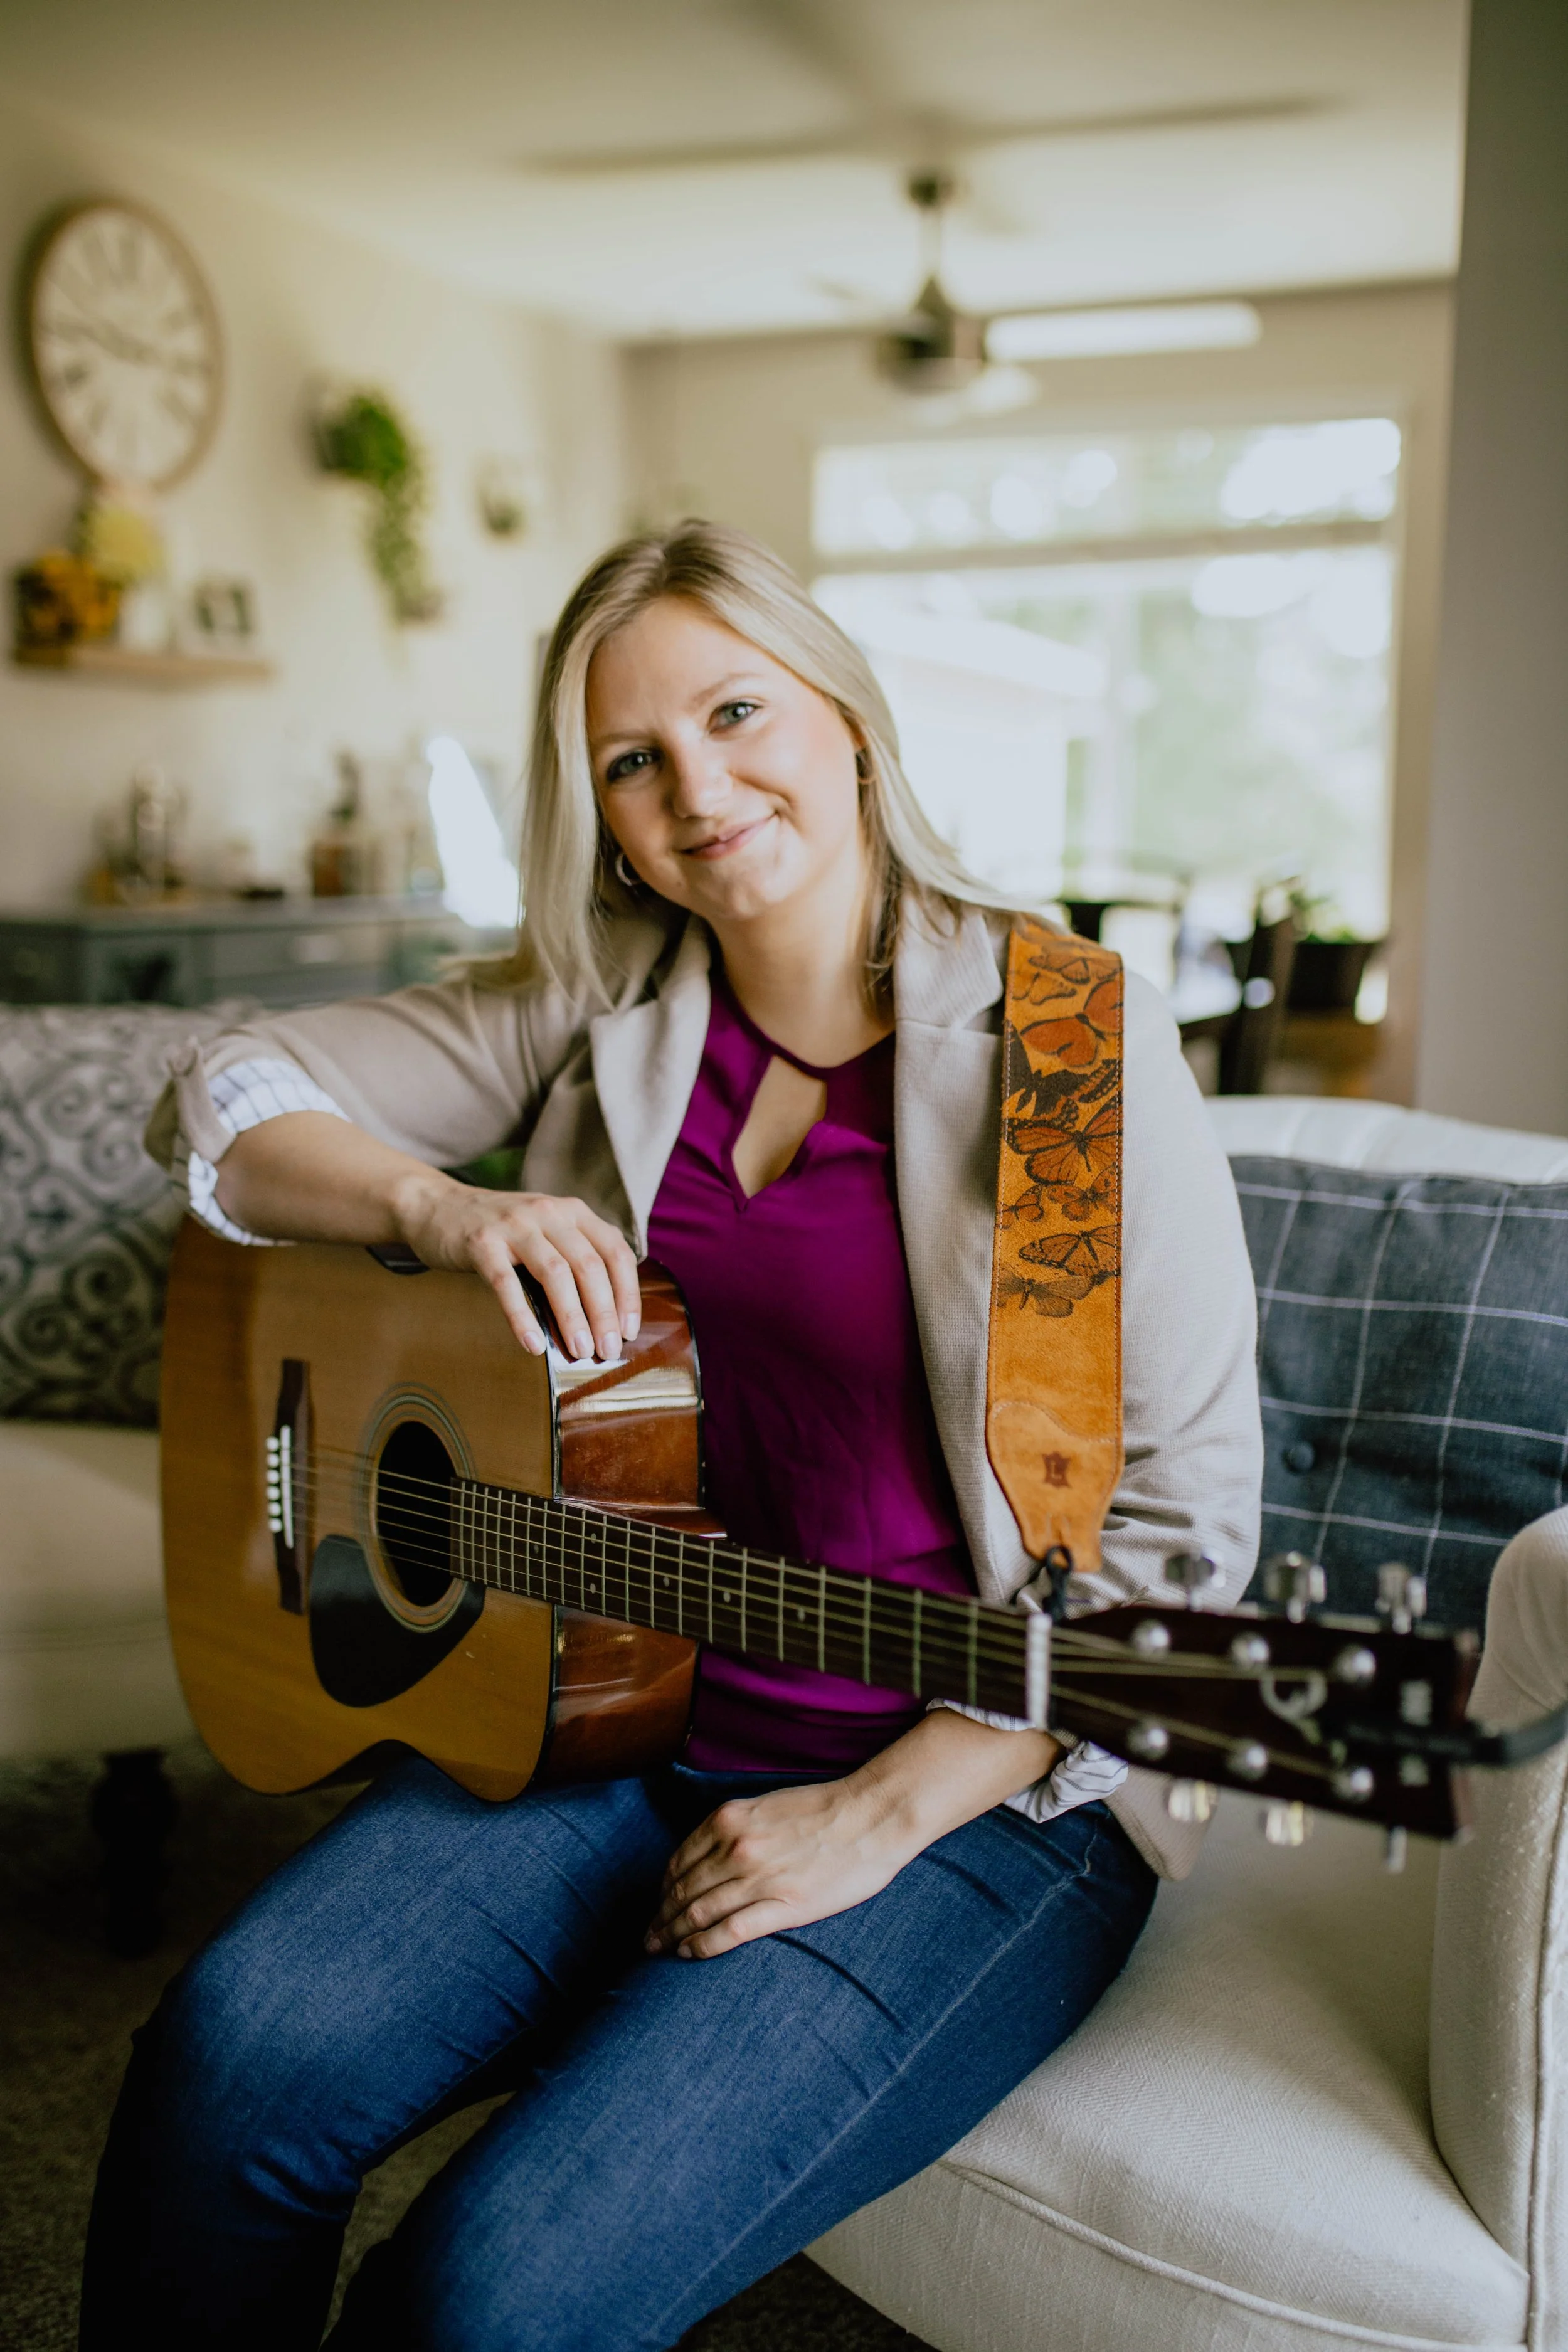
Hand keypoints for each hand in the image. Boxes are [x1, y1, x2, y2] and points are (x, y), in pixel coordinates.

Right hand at [214, 1113, 638, 1360]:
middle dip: (604, 1313)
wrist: (435, 1207)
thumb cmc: (500, 1232)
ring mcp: (513, 1225)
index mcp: (572, 1211)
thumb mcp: (546, 1232)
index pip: (616, 1251)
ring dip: (573, 1316)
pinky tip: (533, 1345)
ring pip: (556, 1273)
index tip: (630, 1332)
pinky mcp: (480, 1243)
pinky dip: (523, 1317)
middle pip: (590, 1266)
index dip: (627, 1294)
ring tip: (580, 1351)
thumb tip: (608, 1318)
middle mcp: (549, 1212)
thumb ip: (576, 1259)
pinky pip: (507, 1284)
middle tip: (608, 1351)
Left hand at [645, 1712, 1063, 1959]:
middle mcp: (735, 1848)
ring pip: (698, 1913)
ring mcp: (758, 1878)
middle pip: (682, 1891)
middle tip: (647, 1936)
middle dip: (659, 1917)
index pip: (678, 1862)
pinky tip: (689, 1954)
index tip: (656, 1904)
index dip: (661, 1889)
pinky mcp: (783, 1906)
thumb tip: (707, 1855)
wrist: (872, 1814)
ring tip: (660, 1949)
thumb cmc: (824, 1808)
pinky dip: (701, 1946)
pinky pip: (728, 1933)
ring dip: (672, 1934)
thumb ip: (733, 1828)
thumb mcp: (766, 1806)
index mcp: (730, 1820)